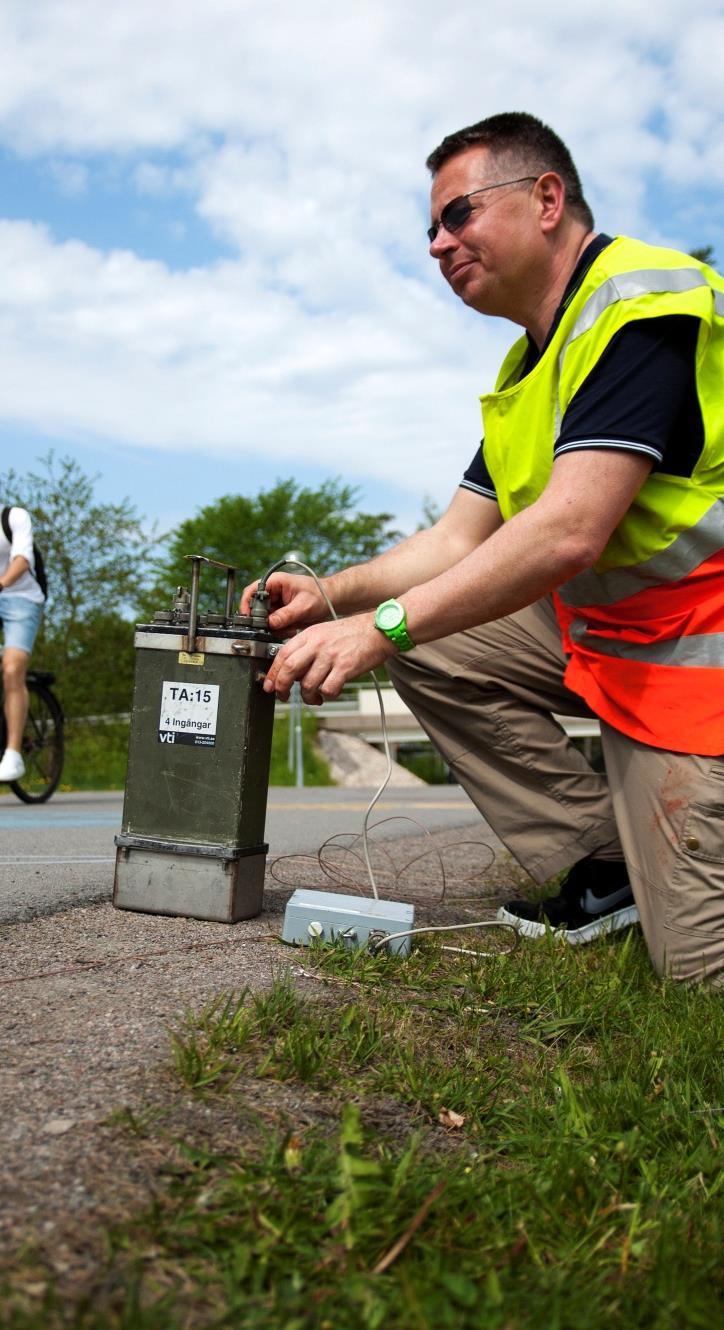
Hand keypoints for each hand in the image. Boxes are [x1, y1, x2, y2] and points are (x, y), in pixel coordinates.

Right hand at [240, 573, 328, 632]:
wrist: (331, 600)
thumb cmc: (320, 595)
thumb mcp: (303, 606)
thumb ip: (286, 615)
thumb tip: (270, 623)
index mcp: (274, 582)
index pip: (251, 591)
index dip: (247, 605)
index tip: (249, 620)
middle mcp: (272, 592)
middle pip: (255, 609)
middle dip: (265, 622)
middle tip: (277, 628)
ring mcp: (275, 604)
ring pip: (264, 620)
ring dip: (275, 627)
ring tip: (291, 627)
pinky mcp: (279, 614)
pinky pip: (273, 625)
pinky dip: (281, 630)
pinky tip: (293, 628)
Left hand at [263, 615, 395, 702]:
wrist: (378, 630)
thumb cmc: (351, 633)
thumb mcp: (323, 633)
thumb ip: (306, 649)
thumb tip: (292, 672)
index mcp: (309, 635)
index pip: (282, 654)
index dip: (272, 673)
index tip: (269, 686)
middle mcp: (317, 645)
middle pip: (289, 669)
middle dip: (282, 688)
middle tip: (283, 696)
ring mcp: (331, 656)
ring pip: (308, 684)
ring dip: (308, 697)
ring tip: (314, 698)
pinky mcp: (345, 668)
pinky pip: (328, 689)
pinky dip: (327, 695)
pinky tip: (330, 692)